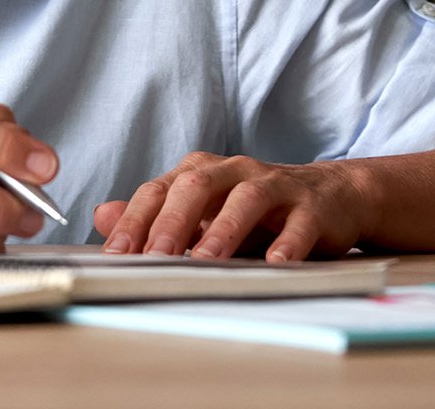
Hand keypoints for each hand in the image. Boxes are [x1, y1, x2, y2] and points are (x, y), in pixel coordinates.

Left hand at [93, 152, 372, 261]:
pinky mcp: (313, 206)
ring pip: (245, 199)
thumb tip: (101, 216)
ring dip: (223, 230)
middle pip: (196, 188)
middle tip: (153, 257)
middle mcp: (234, 171)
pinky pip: (299, 222)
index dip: (135, 221)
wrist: (333, 197)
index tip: (115, 254)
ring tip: (204, 260)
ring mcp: (275, 185)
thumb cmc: (257, 211)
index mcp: (201, 172)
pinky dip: (287, 242)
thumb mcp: (204, 213)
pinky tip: (276, 263)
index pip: (159, 191)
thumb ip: (154, 216)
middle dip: (171, 223)